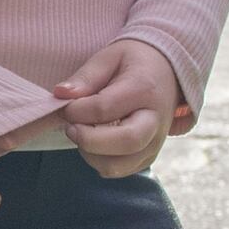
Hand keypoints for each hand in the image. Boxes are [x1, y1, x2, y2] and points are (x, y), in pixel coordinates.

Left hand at [53, 39, 183, 178]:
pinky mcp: (148, 157)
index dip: (76, 111)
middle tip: (71, 127)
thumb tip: (60, 94)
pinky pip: (119, 171)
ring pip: (119, 165)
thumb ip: (86, 76)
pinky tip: (96, 141)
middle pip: (125, 143)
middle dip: (88, 140)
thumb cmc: (134, 62)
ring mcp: (155, 143)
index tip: (65, 105)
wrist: (167, 73)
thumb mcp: (109, 57)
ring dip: (91, 154)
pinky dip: (100, 161)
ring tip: (84, 132)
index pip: (105, 109)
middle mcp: (155, 120)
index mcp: (144, 89)